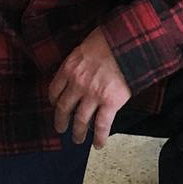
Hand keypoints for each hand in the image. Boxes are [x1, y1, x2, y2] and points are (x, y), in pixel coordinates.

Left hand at [48, 29, 130, 148]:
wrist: (129, 41)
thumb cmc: (110, 39)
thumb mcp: (86, 45)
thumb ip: (80, 60)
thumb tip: (82, 67)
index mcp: (69, 68)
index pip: (54, 89)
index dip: (53, 101)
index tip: (54, 105)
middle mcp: (77, 83)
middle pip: (63, 108)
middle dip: (61, 121)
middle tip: (61, 129)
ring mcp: (93, 95)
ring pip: (80, 119)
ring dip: (77, 132)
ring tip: (77, 139)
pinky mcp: (110, 102)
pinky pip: (101, 125)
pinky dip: (99, 137)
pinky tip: (97, 145)